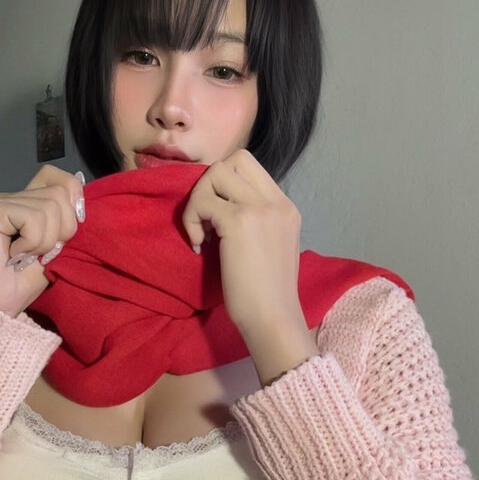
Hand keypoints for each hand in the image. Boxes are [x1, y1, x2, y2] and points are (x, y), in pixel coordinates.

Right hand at [0, 165, 84, 317]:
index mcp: (26, 202)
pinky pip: (33, 218)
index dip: (72, 198)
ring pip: (50, 206)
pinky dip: (32, 242)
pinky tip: (14, 255)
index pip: (57, 177)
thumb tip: (80, 200)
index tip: (66, 231)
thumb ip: (65, 221)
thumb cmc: (22, 283)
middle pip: (60, 192)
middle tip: (40, 253)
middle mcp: (10, 196)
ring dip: (45, 241)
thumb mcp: (56, 249)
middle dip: (62, 229)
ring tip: (25, 256)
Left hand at [181, 150, 308, 345]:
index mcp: (286, 207)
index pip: (249, 167)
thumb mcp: (271, 246)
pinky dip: (192, 220)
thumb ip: (257, 221)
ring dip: (199, 200)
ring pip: (215, 174)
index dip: (224, 185)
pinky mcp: (239, 221)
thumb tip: (222, 207)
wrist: (273, 319)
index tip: (218, 219)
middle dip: (210, 185)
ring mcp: (259, 209)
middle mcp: (276, 202)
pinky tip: (200, 247)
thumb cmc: (268, 294)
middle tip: (207, 220)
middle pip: (234, 160)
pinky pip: (202, 202)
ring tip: (203, 234)